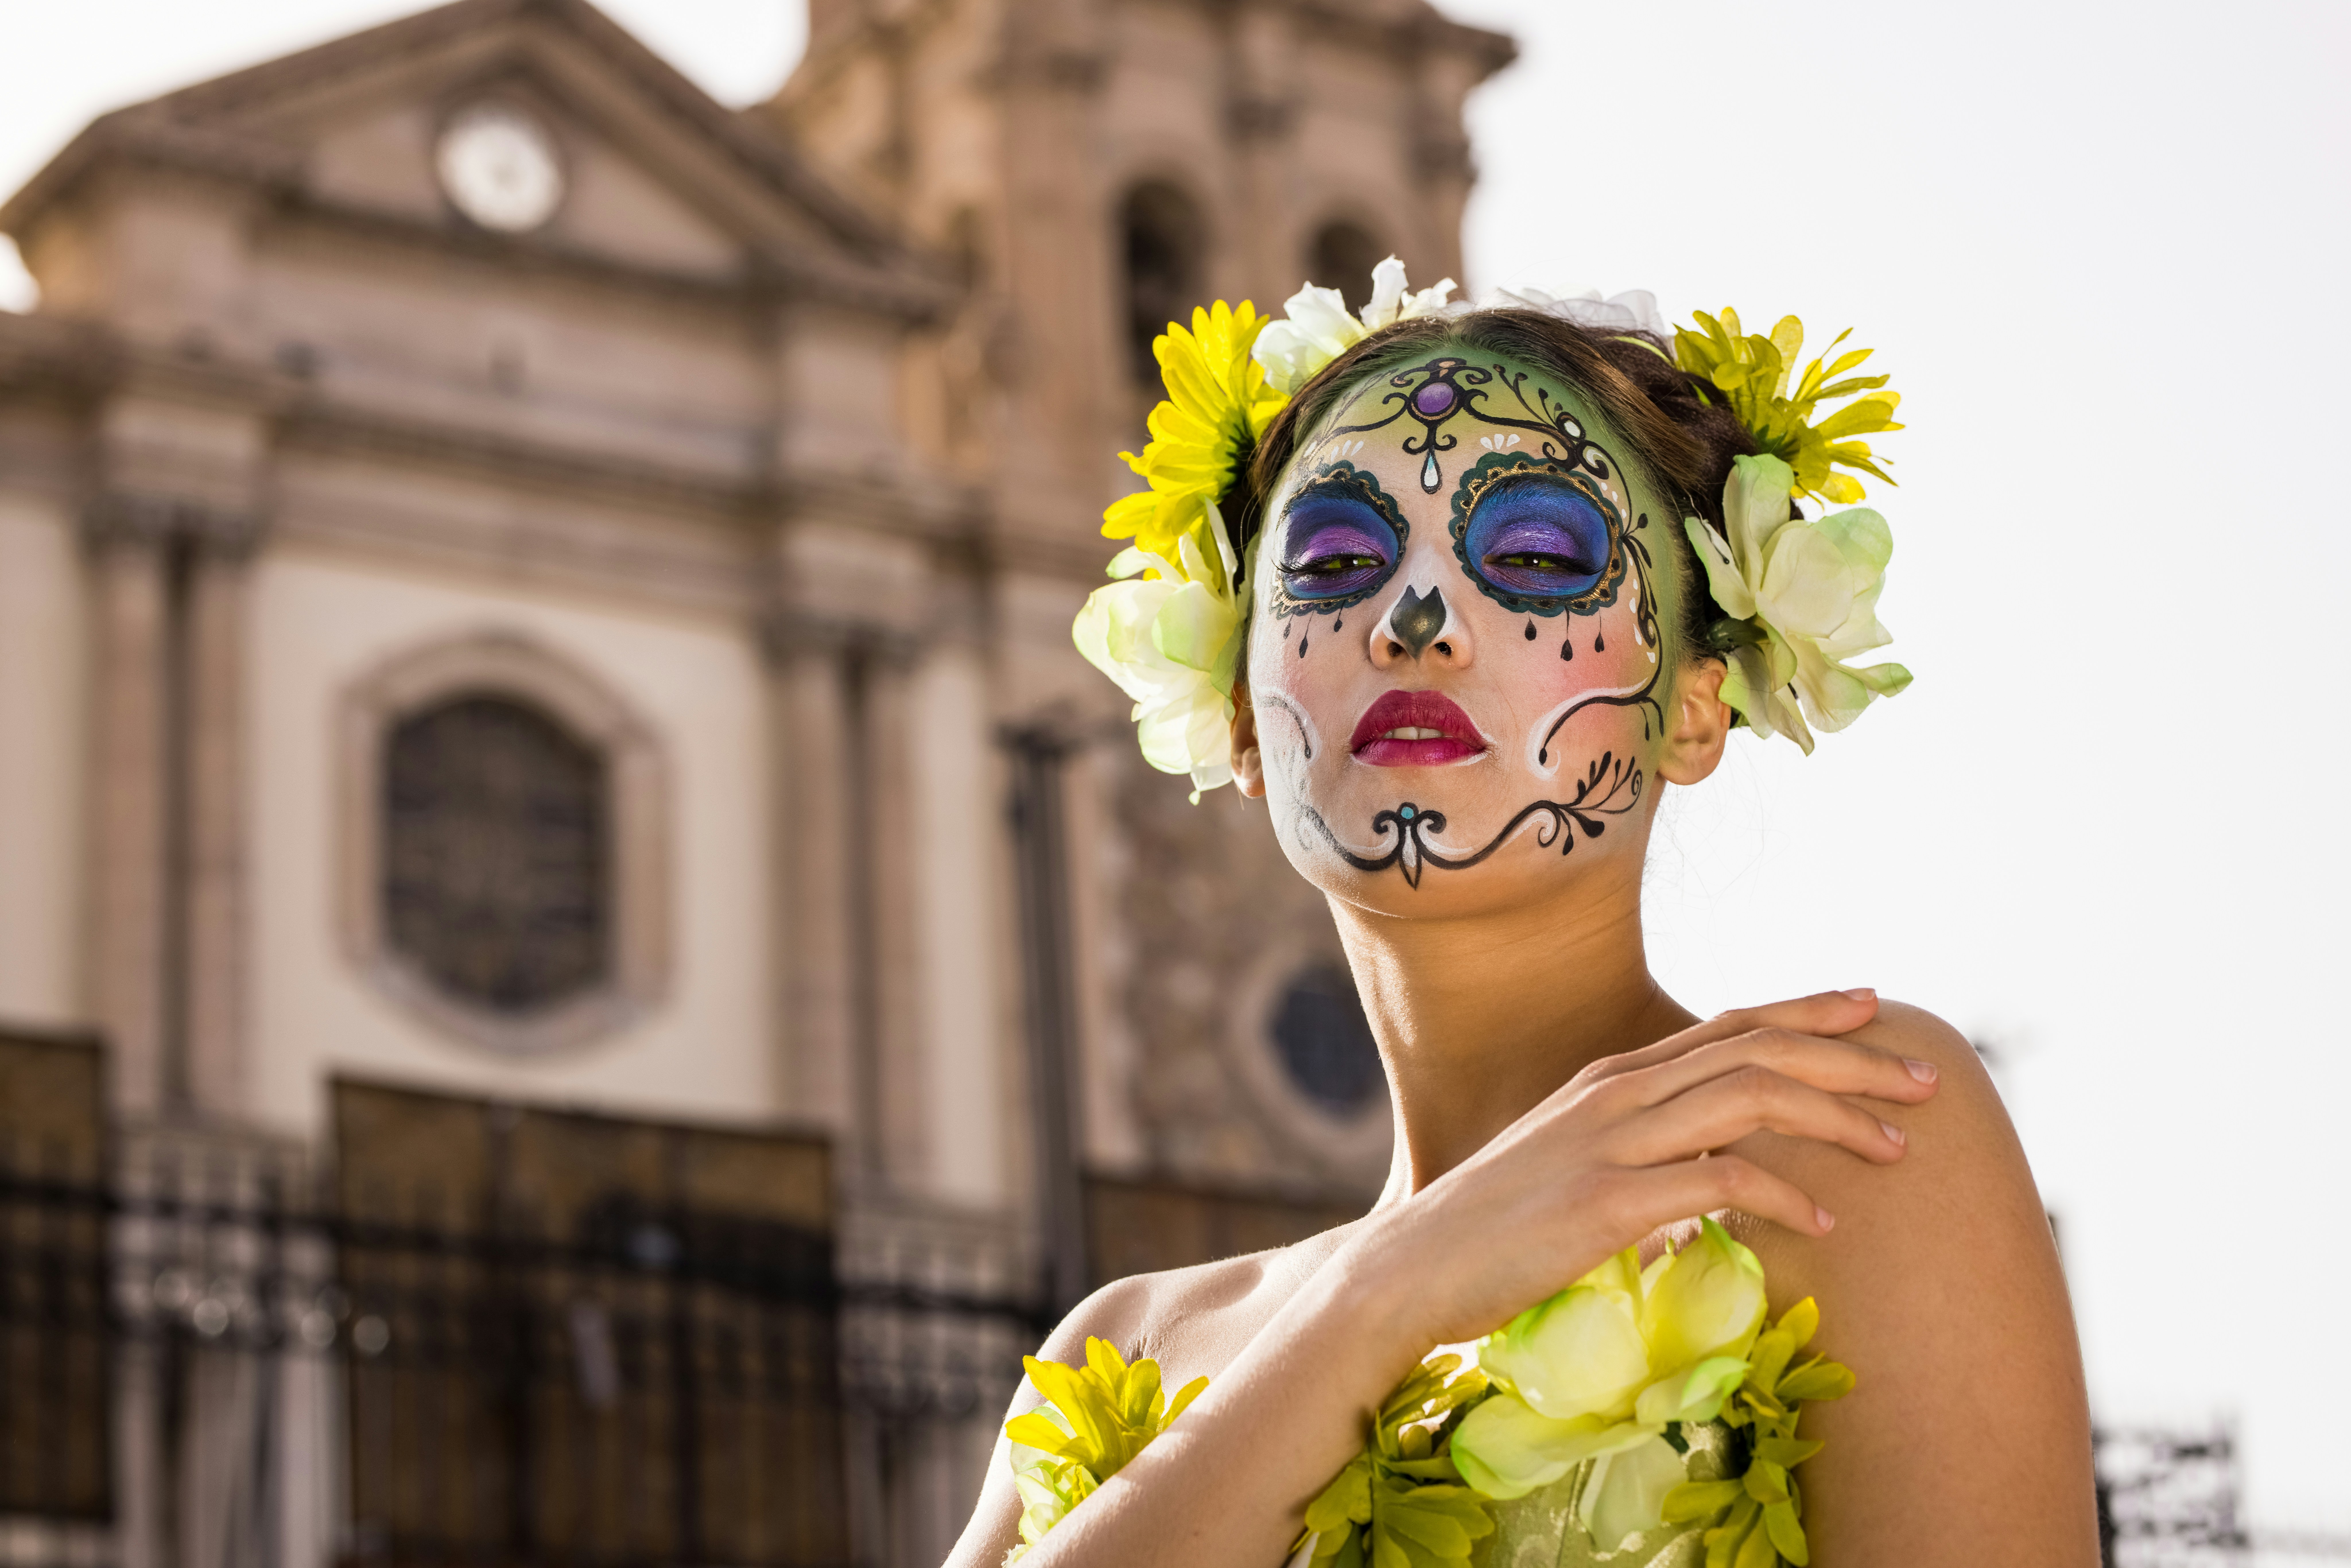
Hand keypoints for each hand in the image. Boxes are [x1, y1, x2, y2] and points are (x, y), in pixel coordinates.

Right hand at [1341, 989, 1938, 1358]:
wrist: (1411, 1269)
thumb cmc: (1494, 1231)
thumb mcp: (1572, 1168)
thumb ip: (1639, 1156)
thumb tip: (1704, 1179)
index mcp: (1611, 1081)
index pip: (1730, 1026)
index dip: (1807, 1013)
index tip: (1874, 1010)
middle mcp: (1616, 1095)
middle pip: (1758, 1051)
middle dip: (1852, 1058)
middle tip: (1927, 1079)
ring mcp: (1608, 1143)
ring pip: (1750, 1099)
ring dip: (1835, 1116)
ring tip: (1897, 1147)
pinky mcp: (1605, 1201)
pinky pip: (1717, 1180)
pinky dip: (1779, 1195)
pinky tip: (1821, 1223)